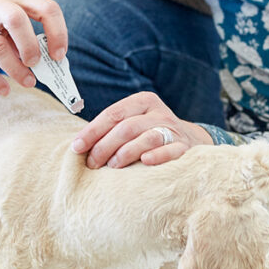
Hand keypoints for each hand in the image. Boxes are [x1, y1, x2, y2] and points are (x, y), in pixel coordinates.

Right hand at [0, 0, 67, 95]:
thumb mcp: (11, 13)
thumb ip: (27, 34)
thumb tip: (47, 65)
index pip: (46, 8)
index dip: (57, 33)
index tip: (59, 55)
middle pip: (17, 21)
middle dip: (30, 47)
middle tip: (36, 64)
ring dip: (15, 69)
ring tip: (27, 81)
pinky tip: (4, 90)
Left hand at [72, 92, 213, 168]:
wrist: (191, 142)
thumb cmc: (150, 135)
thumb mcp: (133, 124)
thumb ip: (111, 130)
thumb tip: (78, 145)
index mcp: (143, 101)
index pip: (113, 114)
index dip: (93, 131)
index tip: (77, 147)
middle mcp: (158, 113)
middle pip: (127, 127)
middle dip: (105, 146)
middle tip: (92, 164)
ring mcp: (173, 129)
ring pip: (147, 137)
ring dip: (126, 153)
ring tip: (112, 166)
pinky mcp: (185, 147)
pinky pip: (171, 150)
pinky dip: (158, 156)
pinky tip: (145, 162)